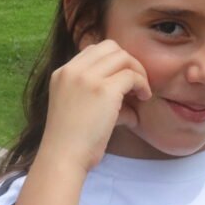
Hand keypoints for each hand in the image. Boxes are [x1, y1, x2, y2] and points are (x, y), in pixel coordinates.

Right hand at [39, 40, 151, 172]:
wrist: (63, 157)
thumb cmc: (71, 142)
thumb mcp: (76, 108)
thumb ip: (97, 95)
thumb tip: (129, 99)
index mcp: (62, 73)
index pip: (93, 50)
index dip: (112, 62)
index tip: (121, 80)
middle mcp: (73, 70)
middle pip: (110, 47)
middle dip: (128, 62)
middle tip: (135, 83)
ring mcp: (87, 78)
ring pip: (123, 57)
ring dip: (138, 72)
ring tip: (141, 92)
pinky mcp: (104, 90)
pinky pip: (131, 76)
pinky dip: (142, 85)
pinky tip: (143, 98)